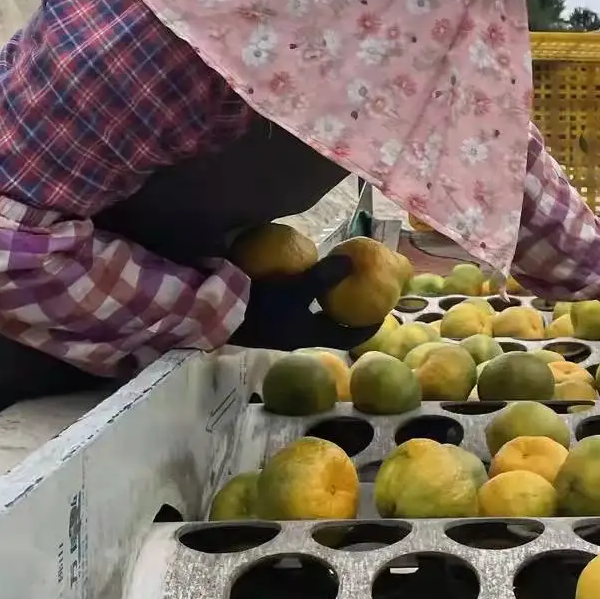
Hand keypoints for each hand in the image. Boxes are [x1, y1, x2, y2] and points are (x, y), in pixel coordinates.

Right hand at [230, 255, 380, 350]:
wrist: (216, 314)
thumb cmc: (259, 307)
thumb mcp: (294, 290)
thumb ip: (322, 277)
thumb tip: (351, 261)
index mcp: (309, 334)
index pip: (348, 337)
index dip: (367, 328)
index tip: (383, 313)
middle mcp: (298, 334)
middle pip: (332, 325)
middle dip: (348, 310)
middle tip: (362, 290)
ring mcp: (282, 327)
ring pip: (313, 315)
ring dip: (326, 301)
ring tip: (336, 281)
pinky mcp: (268, 316)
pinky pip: (295, 306)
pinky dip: (306, 294)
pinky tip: (305, 276)